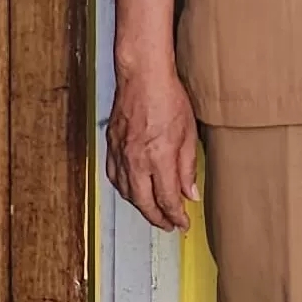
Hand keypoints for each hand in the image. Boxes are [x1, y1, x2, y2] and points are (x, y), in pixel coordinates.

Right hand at [106, 65, 199, 230]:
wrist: (142, 76)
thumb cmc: (168, 97)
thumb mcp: (189, 133)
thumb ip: (188, 167)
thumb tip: (189, 193)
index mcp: (158, 158)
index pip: (167, 199)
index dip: (176, 216)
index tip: (183, 223)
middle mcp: (136, 160)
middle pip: (144, 203)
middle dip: (157, 218)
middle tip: (168, 225)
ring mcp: (120, 154)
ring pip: (127, 193)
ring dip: (140, 206)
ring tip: (153, 211)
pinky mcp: (111, 146)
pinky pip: (114, 177)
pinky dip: (124, 189)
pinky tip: (132, 191)